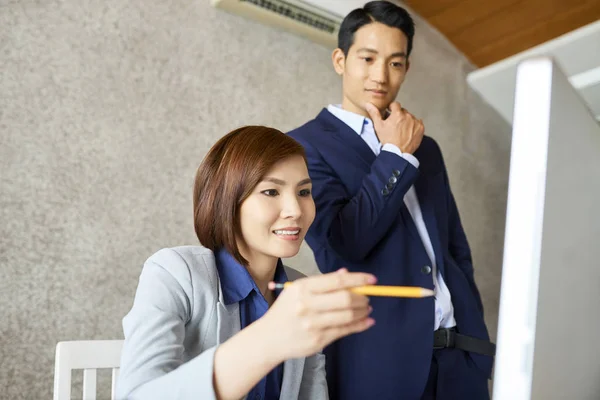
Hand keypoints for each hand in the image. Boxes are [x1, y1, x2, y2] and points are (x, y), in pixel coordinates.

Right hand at [260, 268, 375, 361]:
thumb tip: (346, 273)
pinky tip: (366, 321)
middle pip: (345, 299)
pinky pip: (345, 331)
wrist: (268, 338)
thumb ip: (322, 283)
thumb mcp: (297, 291)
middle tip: (367, 297)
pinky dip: (360, 325)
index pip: (337, 281)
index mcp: (302, 288)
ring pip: (348, 316)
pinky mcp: (318, 340)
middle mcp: (307, 305)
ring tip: (366, 308)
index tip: (371, 280)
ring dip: (363, 311)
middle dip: (362, 297)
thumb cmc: (285, 311)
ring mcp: (313, 324)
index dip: (358, 279)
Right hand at [366, 101, 423, 153]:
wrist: (398, 152)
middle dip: (399, 116)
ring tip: (401, 130)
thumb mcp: (378, 127)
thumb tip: (369, 105)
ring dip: (406, 120)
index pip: (395, 104)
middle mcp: (408, 116)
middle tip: (395, 125)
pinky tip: (408, 132)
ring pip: (410, 117)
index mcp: (397, 114)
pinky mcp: (421, 128)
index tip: (390, 112)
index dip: (391, 108)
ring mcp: (415, 122)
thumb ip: (374, 113)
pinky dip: (413, 125)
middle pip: (403, 111)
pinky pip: (417, 122)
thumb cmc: (388, 140)